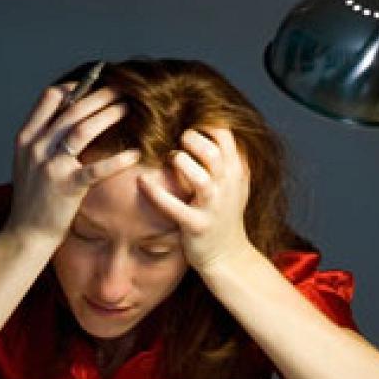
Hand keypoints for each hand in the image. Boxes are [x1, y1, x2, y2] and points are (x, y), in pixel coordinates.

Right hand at [4, 82, 140, 243]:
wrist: (26, 233)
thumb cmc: (33, 198)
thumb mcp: (28, 162)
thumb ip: (43, 138)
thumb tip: (67, 115)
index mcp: (26, 137)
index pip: (49, 98)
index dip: (74, 87)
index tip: (93, 84)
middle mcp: (37, 147)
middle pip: (71, 109)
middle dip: (99, 95)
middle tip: (121, 88)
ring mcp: (51, 167)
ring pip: (83, 130)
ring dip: (108, 115)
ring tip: (128, 108)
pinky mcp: (67, 187)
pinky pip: (96, 169)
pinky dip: (118, 160)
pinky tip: (135, 153)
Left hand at [136, 127, 252, 270]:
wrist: (228, 255)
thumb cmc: (225, 214)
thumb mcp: (235, 183)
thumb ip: (227, 157)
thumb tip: (208, 125)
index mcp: (237, 172)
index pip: (226, 135)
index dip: (205, 123)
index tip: (191, 124)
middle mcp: (227, 187)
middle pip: (212, 152)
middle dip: (191, 139)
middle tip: (179, 141)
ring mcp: (213, 207)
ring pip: (199, 177)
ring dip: (179, 161)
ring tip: (170, 159)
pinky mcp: (195, 226)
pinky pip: (173, 207)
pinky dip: (155, 192)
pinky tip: (141, 180)